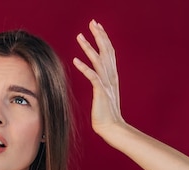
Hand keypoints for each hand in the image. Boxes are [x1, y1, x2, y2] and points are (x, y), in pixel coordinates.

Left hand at [73, 20, 125, 140]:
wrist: (113, 128)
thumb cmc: (106, 114)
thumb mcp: (105, 94)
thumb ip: (102, 83)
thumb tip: (97, 77)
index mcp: (112, 76)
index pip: (109, 52)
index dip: (104, 38)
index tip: (97, 26)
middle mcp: (111, 77)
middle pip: (106, 51)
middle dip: (99, 35)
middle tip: (92, 22)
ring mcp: (107, 84)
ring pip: (99, 60)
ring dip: (89, 47)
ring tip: (79, 36)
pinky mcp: (101, 92)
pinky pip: (92, 76)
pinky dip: (84, 67)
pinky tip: (76, 60)